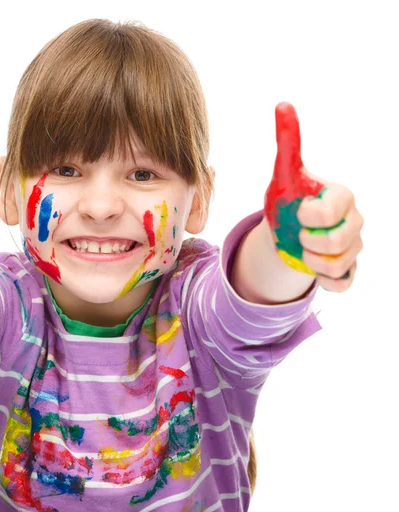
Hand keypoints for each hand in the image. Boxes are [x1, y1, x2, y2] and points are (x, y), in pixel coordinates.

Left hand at [264, 102, 362, 292]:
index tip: (298, 212)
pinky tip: (313, 270)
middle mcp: (354, 220)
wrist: (285, 233)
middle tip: (298, 233)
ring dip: (311, 260)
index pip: (334, 209)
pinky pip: (344, 282)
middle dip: (308, 240)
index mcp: (342, 196)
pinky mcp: (348, 269)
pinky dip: (327, 280)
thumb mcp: (284, 174)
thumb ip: (287, 142)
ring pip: (338, 263)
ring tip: (303, 249)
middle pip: (337, 240)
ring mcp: (354, 246)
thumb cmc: (287, 201)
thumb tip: (282, 103)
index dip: (311, 215)